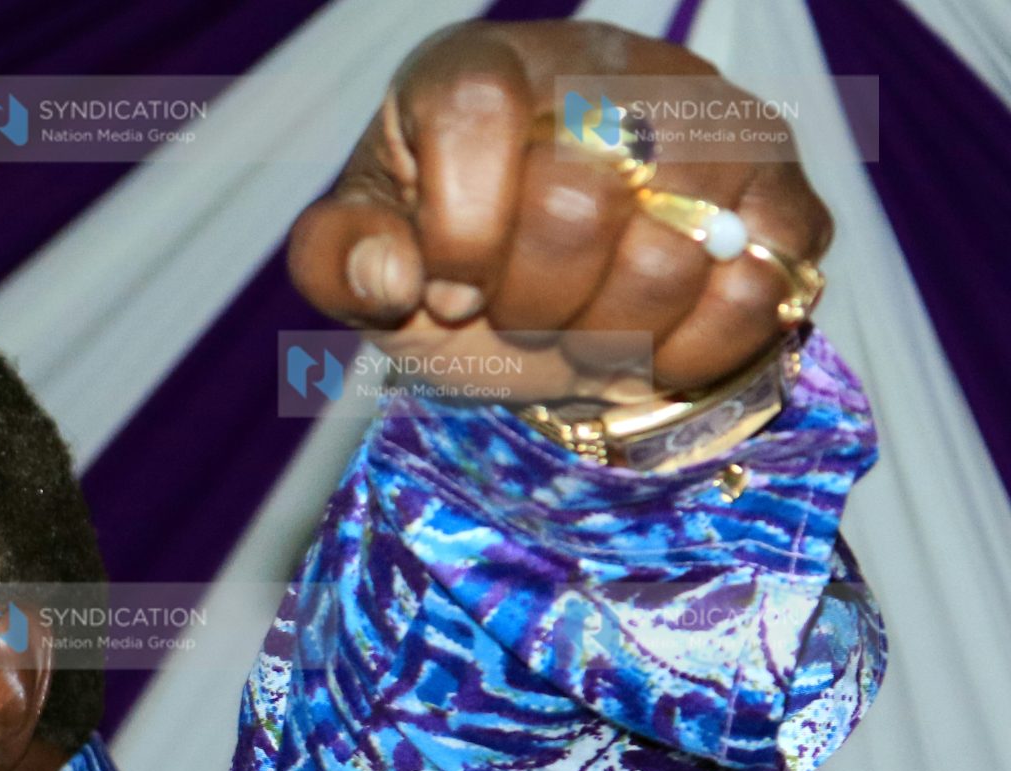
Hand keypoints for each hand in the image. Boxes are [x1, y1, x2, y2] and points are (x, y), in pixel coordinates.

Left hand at [288, 21, 832, 400]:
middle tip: (518, 316)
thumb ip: (339, 261)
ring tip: (579, 325)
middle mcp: (609, 73)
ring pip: (675, 253)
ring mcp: (713, 129)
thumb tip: (389, 276)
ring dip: (608, 334)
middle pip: (580, 201)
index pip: (475, 116)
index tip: (447, 290)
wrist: (535, 306)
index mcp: (483, 69)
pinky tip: (647, 343)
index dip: (461, 230)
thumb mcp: (362, 264)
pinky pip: (758, 291)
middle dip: (532, 302)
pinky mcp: (783, 201)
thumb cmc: (441, 267)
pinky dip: (690, 350)